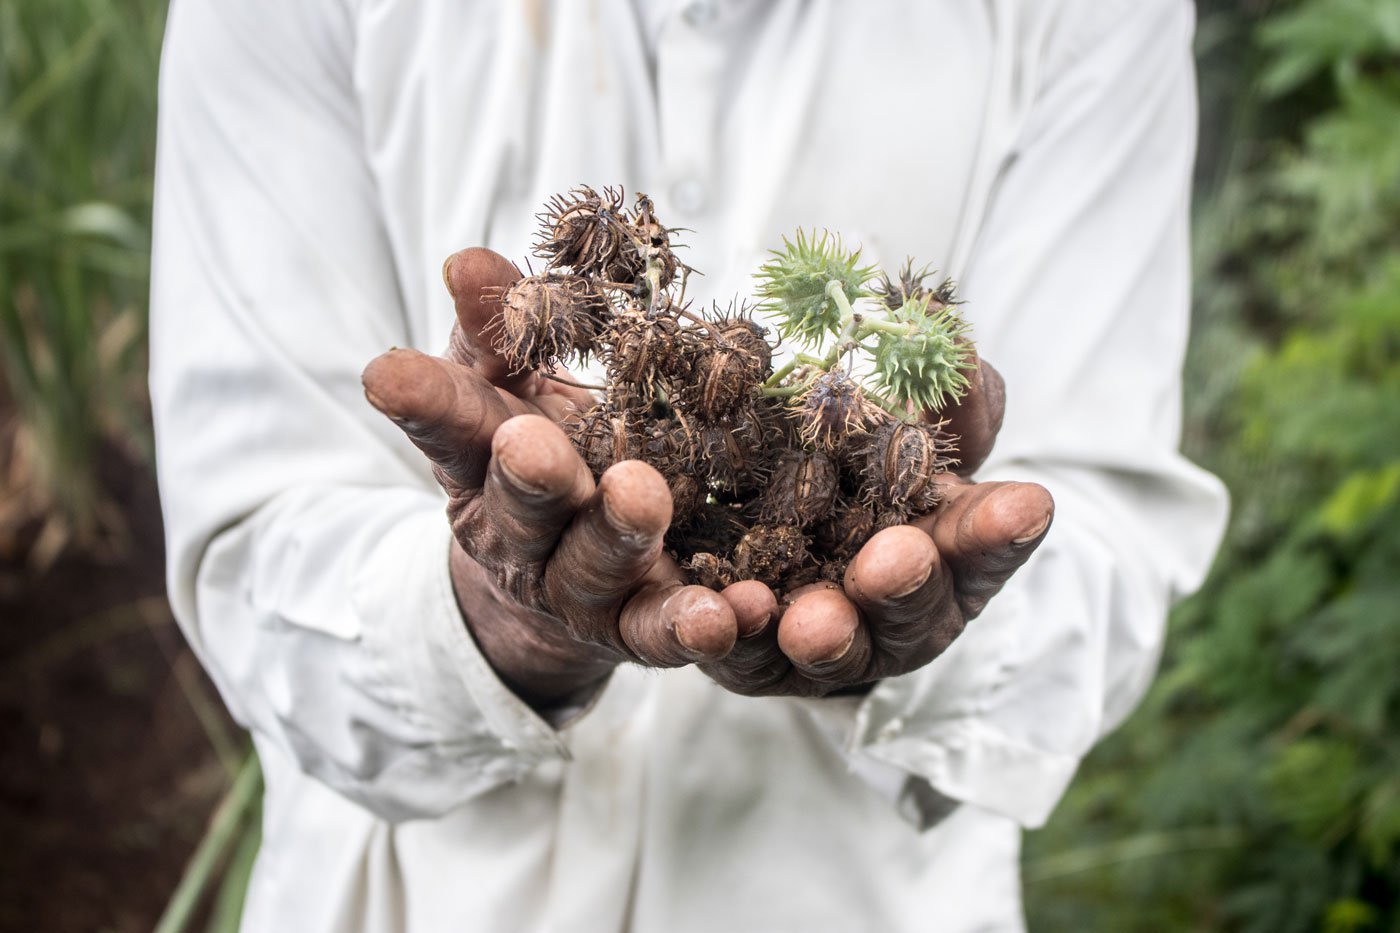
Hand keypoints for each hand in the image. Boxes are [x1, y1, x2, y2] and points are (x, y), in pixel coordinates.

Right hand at [362, 248, 739, 709]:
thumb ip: (497, 333)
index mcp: (482, 466)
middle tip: (533, 443)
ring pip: (593, 568)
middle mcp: (521, 537)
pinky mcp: (637, 631)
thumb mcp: (510, 390)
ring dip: (618, 536)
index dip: (420, 402)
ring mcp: (578, 591)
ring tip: (641, 498)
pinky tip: (729, 614)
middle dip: (529, 476)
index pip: (447, 425)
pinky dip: (695, 626)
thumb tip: (467, 260)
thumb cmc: (540, 454)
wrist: (555, 586)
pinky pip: (664, 632)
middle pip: (523, 508)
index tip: (386, 374)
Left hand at [701, 354, 1053, 695]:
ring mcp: (827, 648)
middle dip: (906, 586)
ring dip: (825, 633)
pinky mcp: (752, 662)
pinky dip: (731, 637)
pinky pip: (740, 656)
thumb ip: (938, 393)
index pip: (984, 546)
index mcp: (945, 557)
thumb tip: (950, 328)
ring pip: (831, 649)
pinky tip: (717, 614)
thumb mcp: (902, 427)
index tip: (1024, 502)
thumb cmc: (856, 475)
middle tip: (898, 558)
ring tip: (808, 617)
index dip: (1002, 528)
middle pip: (911, 613)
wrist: (750, 533)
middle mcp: (896, 617)